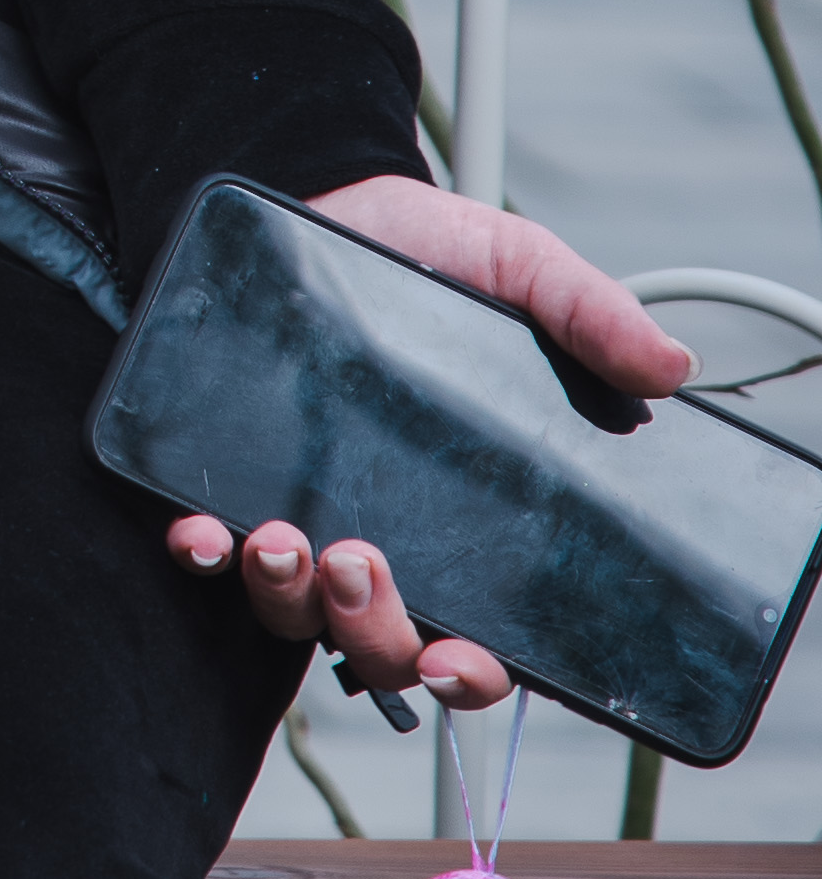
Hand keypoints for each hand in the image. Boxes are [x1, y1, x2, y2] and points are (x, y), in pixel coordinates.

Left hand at [162, 170, 694, 708]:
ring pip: (296, 612)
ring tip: (285, 539)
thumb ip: (587, 315)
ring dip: (287, 595)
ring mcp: (309, 517)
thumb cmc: (428, 252)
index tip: (457, 666)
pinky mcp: (232, 480)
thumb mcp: (520, 272)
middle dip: (373, 632)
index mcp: (472, 524)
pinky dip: (206, 553)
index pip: (482, 640)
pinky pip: (213, 549)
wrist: (326, 202)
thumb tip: (671, 364)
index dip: (470, 676)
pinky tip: (207, 533)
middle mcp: (389, 540)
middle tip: (362, 566)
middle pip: (383, 647)